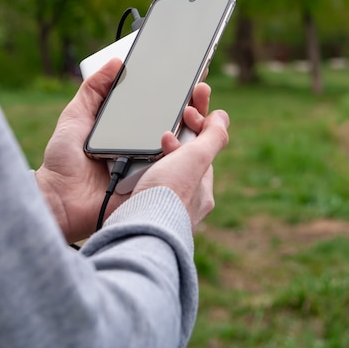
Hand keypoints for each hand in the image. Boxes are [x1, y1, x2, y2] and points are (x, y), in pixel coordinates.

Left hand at [35, 58, 217, 241]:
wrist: (60, 198)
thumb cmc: (65, 161)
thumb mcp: (76, 116)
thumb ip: (94, 90)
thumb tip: (116, 62)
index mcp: (131, 129)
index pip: (161, 106)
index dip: (179, 92)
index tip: (192, 73)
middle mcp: (146, 146)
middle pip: (180, 123)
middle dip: (195, 104)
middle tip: (200, 89)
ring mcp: (153, 165)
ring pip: (185, 145)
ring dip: (195, 126)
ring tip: (193, 110)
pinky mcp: (154, 184)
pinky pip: (175, 170)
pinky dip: (183, 155)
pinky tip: (184, 137)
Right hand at [134, 108, 229, 230]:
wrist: (139, 230)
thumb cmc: (169, 195)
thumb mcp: (197, 158)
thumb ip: (213, 137)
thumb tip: (223, 118)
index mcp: (202, 193)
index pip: (201, 154)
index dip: (194, 130)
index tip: (182, 118)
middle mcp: (185, 207)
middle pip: (179, 165)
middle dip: (170, 146)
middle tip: (160, 135)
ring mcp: (162, 213)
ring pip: (158, 179)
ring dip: (149, 162)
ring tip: (140, 152)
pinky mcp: (140, 218)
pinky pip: (139, 191)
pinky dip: (134, 179)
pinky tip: (125, 174)